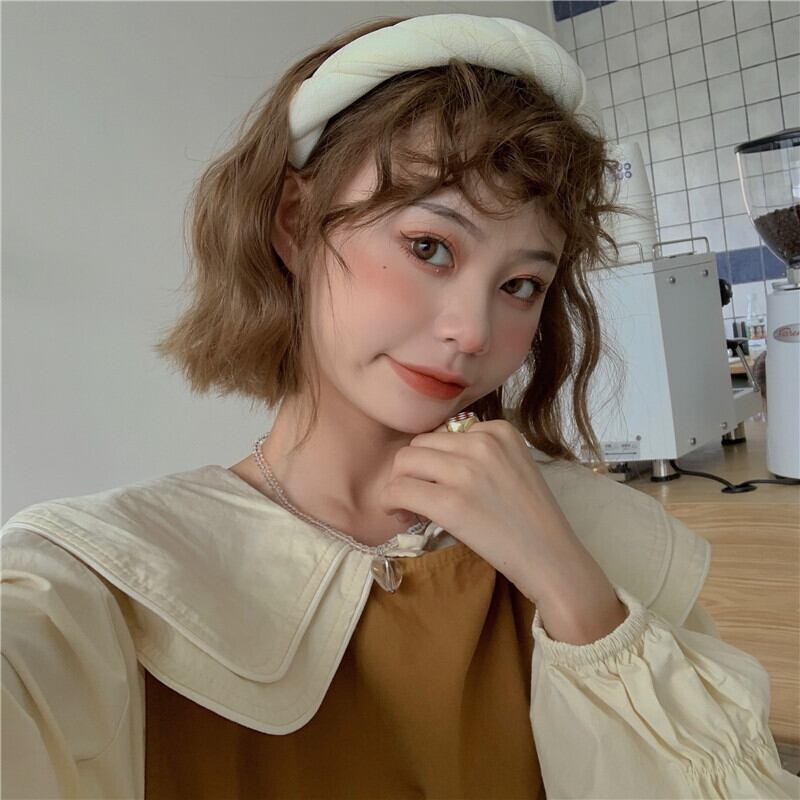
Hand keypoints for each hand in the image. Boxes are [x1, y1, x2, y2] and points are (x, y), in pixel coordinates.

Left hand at [378, 418, 608, 607]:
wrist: (552, 558)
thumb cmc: (531, 520)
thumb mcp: (512, 467)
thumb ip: (478, 453)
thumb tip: (427, 458)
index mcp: (499, 430)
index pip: (443, 432)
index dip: (434, 460)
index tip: (440, 485)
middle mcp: (482, 442)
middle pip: (419, 444)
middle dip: (412, 471)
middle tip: (418, 499)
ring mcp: (466, 471)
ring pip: (403, 462)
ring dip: (398, 485)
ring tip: (411, 509)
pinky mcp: (451, 503)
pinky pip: (398, 490)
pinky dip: (389, 503)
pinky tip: (402, 517)